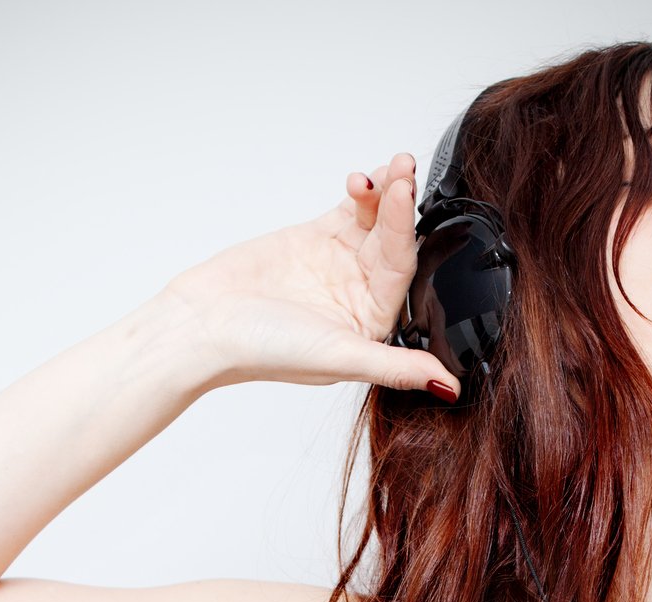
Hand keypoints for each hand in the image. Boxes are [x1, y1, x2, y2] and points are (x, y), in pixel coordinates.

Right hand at [160, 151, 462, 397]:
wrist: (202, 323)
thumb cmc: (262, 349)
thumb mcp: (338, 357)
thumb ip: (396, 366)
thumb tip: (449, 387)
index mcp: (373, 326)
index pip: (401, 271)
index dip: (404, 231)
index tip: (405, 196)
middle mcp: (361, 295)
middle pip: (392, 241)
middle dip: (400, 204)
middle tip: (402, 170)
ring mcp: (340, 265)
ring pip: (376, 221)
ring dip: (385, 192)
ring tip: (390, 164)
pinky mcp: (317, 240)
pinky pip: (352, 210)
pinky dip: (362, 191)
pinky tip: (364, 176)